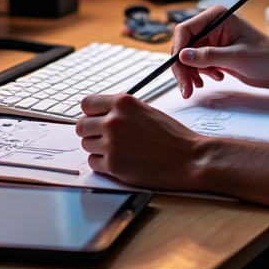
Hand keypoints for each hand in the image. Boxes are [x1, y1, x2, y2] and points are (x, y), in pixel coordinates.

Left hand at [76, 92, 206, 188]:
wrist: (187, 158)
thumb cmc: (171, 136)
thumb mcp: (145, 110)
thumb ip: (121, 110)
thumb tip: (100, 115)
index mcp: (123, 103)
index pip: (87, 103)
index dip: (90, 112)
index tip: (94, 118)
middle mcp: (114, 121)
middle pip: (81, 126)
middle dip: (91, 131)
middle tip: (104, 137)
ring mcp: (111, 143)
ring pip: (86, 145)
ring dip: (97, 148)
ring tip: (118, 149)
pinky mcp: (112, 165)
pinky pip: (93, 163)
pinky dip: (103, 163)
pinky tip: (120, 160)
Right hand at [170, 5, 268, 97]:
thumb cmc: (266, 56)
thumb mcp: (237, 56)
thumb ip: (208, 56)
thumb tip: (183, 56)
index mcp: (217, 17)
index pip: (185, 30)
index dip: (179, 50)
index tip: (179, 68)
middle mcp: (212, 26)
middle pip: (183, 45)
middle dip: (183, 67)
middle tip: (186, 87)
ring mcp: (212, 40)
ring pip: (188, 57)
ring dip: (191, 73)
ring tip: (200, 85)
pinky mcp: (215, 53)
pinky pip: (197, 64)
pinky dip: (201, 74)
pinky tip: (217, 77)